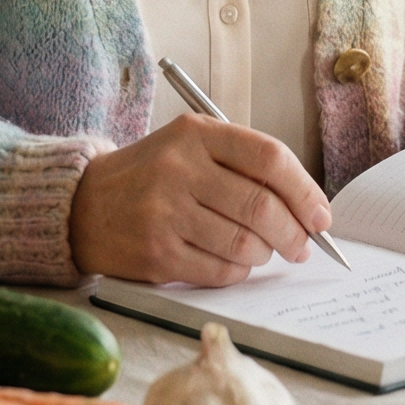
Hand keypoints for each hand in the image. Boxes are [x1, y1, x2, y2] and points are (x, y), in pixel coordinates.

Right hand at [69, 115, 333, 285]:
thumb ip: (242, 165)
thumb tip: (306, 207)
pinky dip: (238, 271)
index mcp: (195, 133)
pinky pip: (220, 271)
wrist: (82, 206)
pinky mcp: (157, 254)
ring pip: (244, 244)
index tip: (322, 215)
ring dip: (266, 254)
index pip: (269, 158)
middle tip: (303, 245)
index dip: (305, 190)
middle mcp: (180, 169)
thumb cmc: (152, 175)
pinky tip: (234, 263)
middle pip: (262, 207)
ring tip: (264, 252)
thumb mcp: (190, 146)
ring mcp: (165, 213)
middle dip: (294, 232)